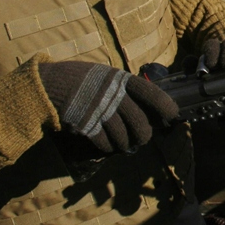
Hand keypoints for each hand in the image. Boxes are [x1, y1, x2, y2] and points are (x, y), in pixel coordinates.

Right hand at [39, 61, 178, 153]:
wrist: (50, 84)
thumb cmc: (85, 81)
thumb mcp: (108, 77)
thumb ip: (126, 90)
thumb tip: (151, 109)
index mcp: (120, 80)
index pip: (150, 93)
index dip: (165, 107)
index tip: (173, 116)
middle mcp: (112, 95)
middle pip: (140, 124)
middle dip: (144, 136)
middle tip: (141, 138)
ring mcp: (98, 110)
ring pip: (123, 138)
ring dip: (125, 144)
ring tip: (122, 142)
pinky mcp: (85, 125)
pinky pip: (105, 144)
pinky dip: (109, 147)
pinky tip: (107, 143)